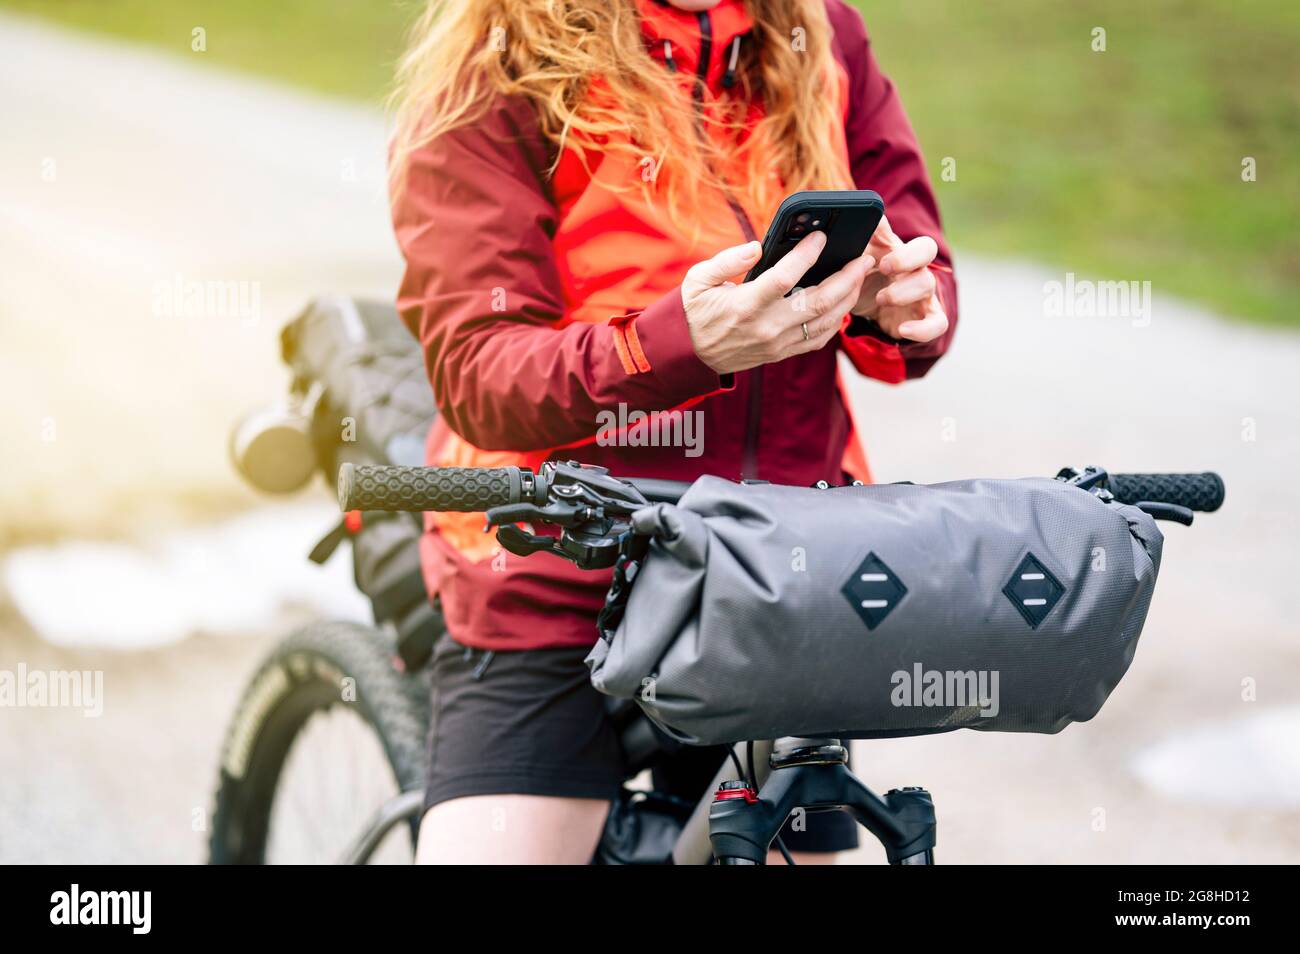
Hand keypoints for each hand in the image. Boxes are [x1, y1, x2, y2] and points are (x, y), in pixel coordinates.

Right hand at [680, 233, 874, 374]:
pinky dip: (836, 322)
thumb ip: (727, 260)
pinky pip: (817, 340)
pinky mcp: (780, 353)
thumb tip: (757, 246)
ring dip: (848, 299)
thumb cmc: (694, 311)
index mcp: (745, 305)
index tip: (821, 237)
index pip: (784, 277)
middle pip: (817, 301)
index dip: (807, 255)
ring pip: (825, 322)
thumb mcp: (698, 279)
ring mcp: (776, 343)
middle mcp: (765, 327)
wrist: (688, 354)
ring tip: (859, 277)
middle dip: (846, 278)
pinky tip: (843, 304)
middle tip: (862, 258)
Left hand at [851, 216, 948, 342]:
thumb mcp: (857, 258)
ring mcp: (923, 294)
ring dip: (902, 292)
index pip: (918, 241)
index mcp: (901, 252)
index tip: (881, 260)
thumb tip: (858, 213)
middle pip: (928, 252)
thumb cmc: (864, 276)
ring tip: (879, 298)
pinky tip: (903, 330)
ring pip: (928, 285)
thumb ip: (859, 238)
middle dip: (906, 259)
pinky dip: (923, 329)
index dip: (904, 250)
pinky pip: (937, 324)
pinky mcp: (923, 318)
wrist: (869, 309)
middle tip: (883, 268)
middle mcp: (916, 269)